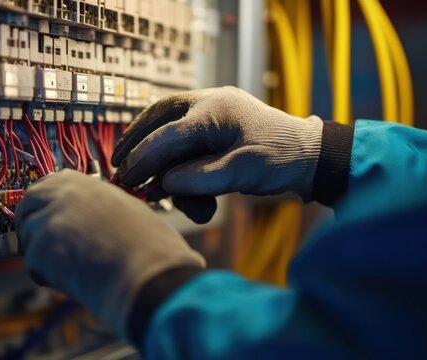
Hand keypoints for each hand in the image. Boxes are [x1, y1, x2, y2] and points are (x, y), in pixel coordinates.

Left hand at [15, 170, 204, 338]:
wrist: (150, 274)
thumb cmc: (151, 248)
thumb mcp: (126, 210)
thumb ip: (98, 209)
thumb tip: (87, 222)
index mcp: (87, 182)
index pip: (51, 184)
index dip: (48, 204)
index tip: (51, 219)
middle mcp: (64, 193)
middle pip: (29, 203)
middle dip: (31, 224)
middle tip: (43, 248)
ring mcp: (48, 219)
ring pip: (29, 237)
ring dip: (42, 254)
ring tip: (74, 269)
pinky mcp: (39, 248)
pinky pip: (33, 266)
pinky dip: (49, 278)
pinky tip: (76, 281)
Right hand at [111, 86, 322, 221]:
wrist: (309, 156)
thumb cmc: (280, 159)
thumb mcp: (241, 172)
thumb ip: (200, 179)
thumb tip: (164, 183)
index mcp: (216, 109)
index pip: (169, 134)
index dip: (145, 158)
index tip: (127, 179)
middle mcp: (208, 105)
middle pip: (159, 118)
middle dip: (136, 143)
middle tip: (117, 166)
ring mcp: (210, 114)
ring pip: (167, 129)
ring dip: (158, 159)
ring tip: (152, 190)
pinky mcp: (213, 129)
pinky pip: (183, 140)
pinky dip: (175, 164)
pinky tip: (177, 188)